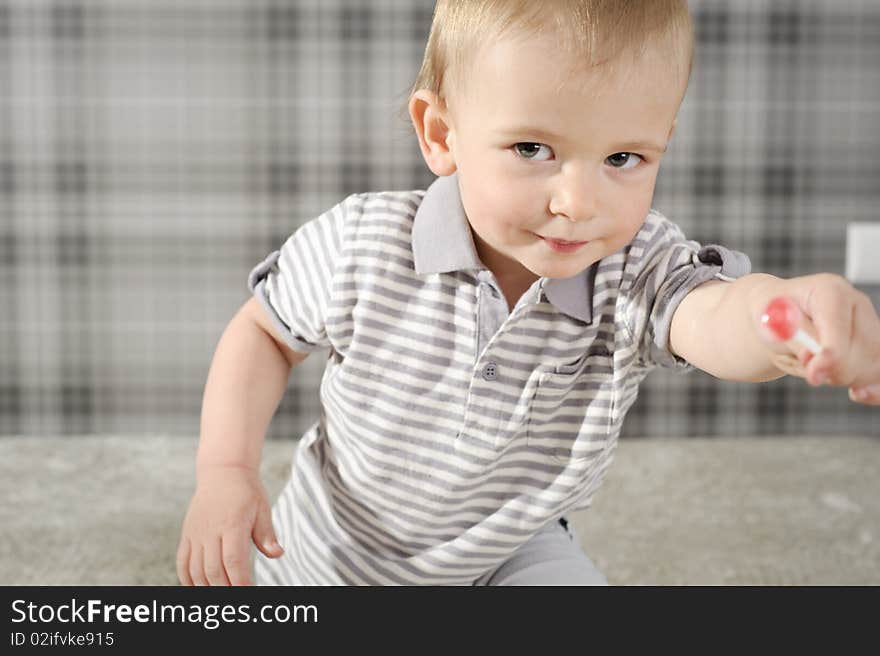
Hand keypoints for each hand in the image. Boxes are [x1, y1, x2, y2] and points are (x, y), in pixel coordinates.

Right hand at [177, 465, 283, 585]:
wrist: (222, 471)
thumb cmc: (246, 491)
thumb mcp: (262, 509)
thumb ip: (267, 534)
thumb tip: (277, 554)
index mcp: (232, 523)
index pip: (234, 560)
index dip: (240, 581)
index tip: (248, 591)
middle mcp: (211, 530)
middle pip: (214, 569)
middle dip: (225, 589)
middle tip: (236, 598)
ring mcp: (196, 533)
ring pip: (196, 569)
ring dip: (207, 587)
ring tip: (220, 595)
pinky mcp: (187, 534)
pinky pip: (183, 561)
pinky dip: (188, 579)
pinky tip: (198, 587)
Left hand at [755, 273, 879, 404]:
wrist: (777, 317)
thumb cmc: (772, 317)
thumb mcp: (770, 326)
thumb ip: (796, 343)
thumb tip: (814, 364)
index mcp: (829, 291)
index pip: (840, 328)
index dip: (830, 356)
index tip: (813, 375)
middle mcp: (857, 303)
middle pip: (862, 352)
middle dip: (830, 369)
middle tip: (801, 363)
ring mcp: (870, 324)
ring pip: (870, 367)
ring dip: (837, 377)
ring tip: (810, 363)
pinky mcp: (874, 344)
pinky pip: (878, 375)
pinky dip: (867, 389)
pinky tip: (857, 393)